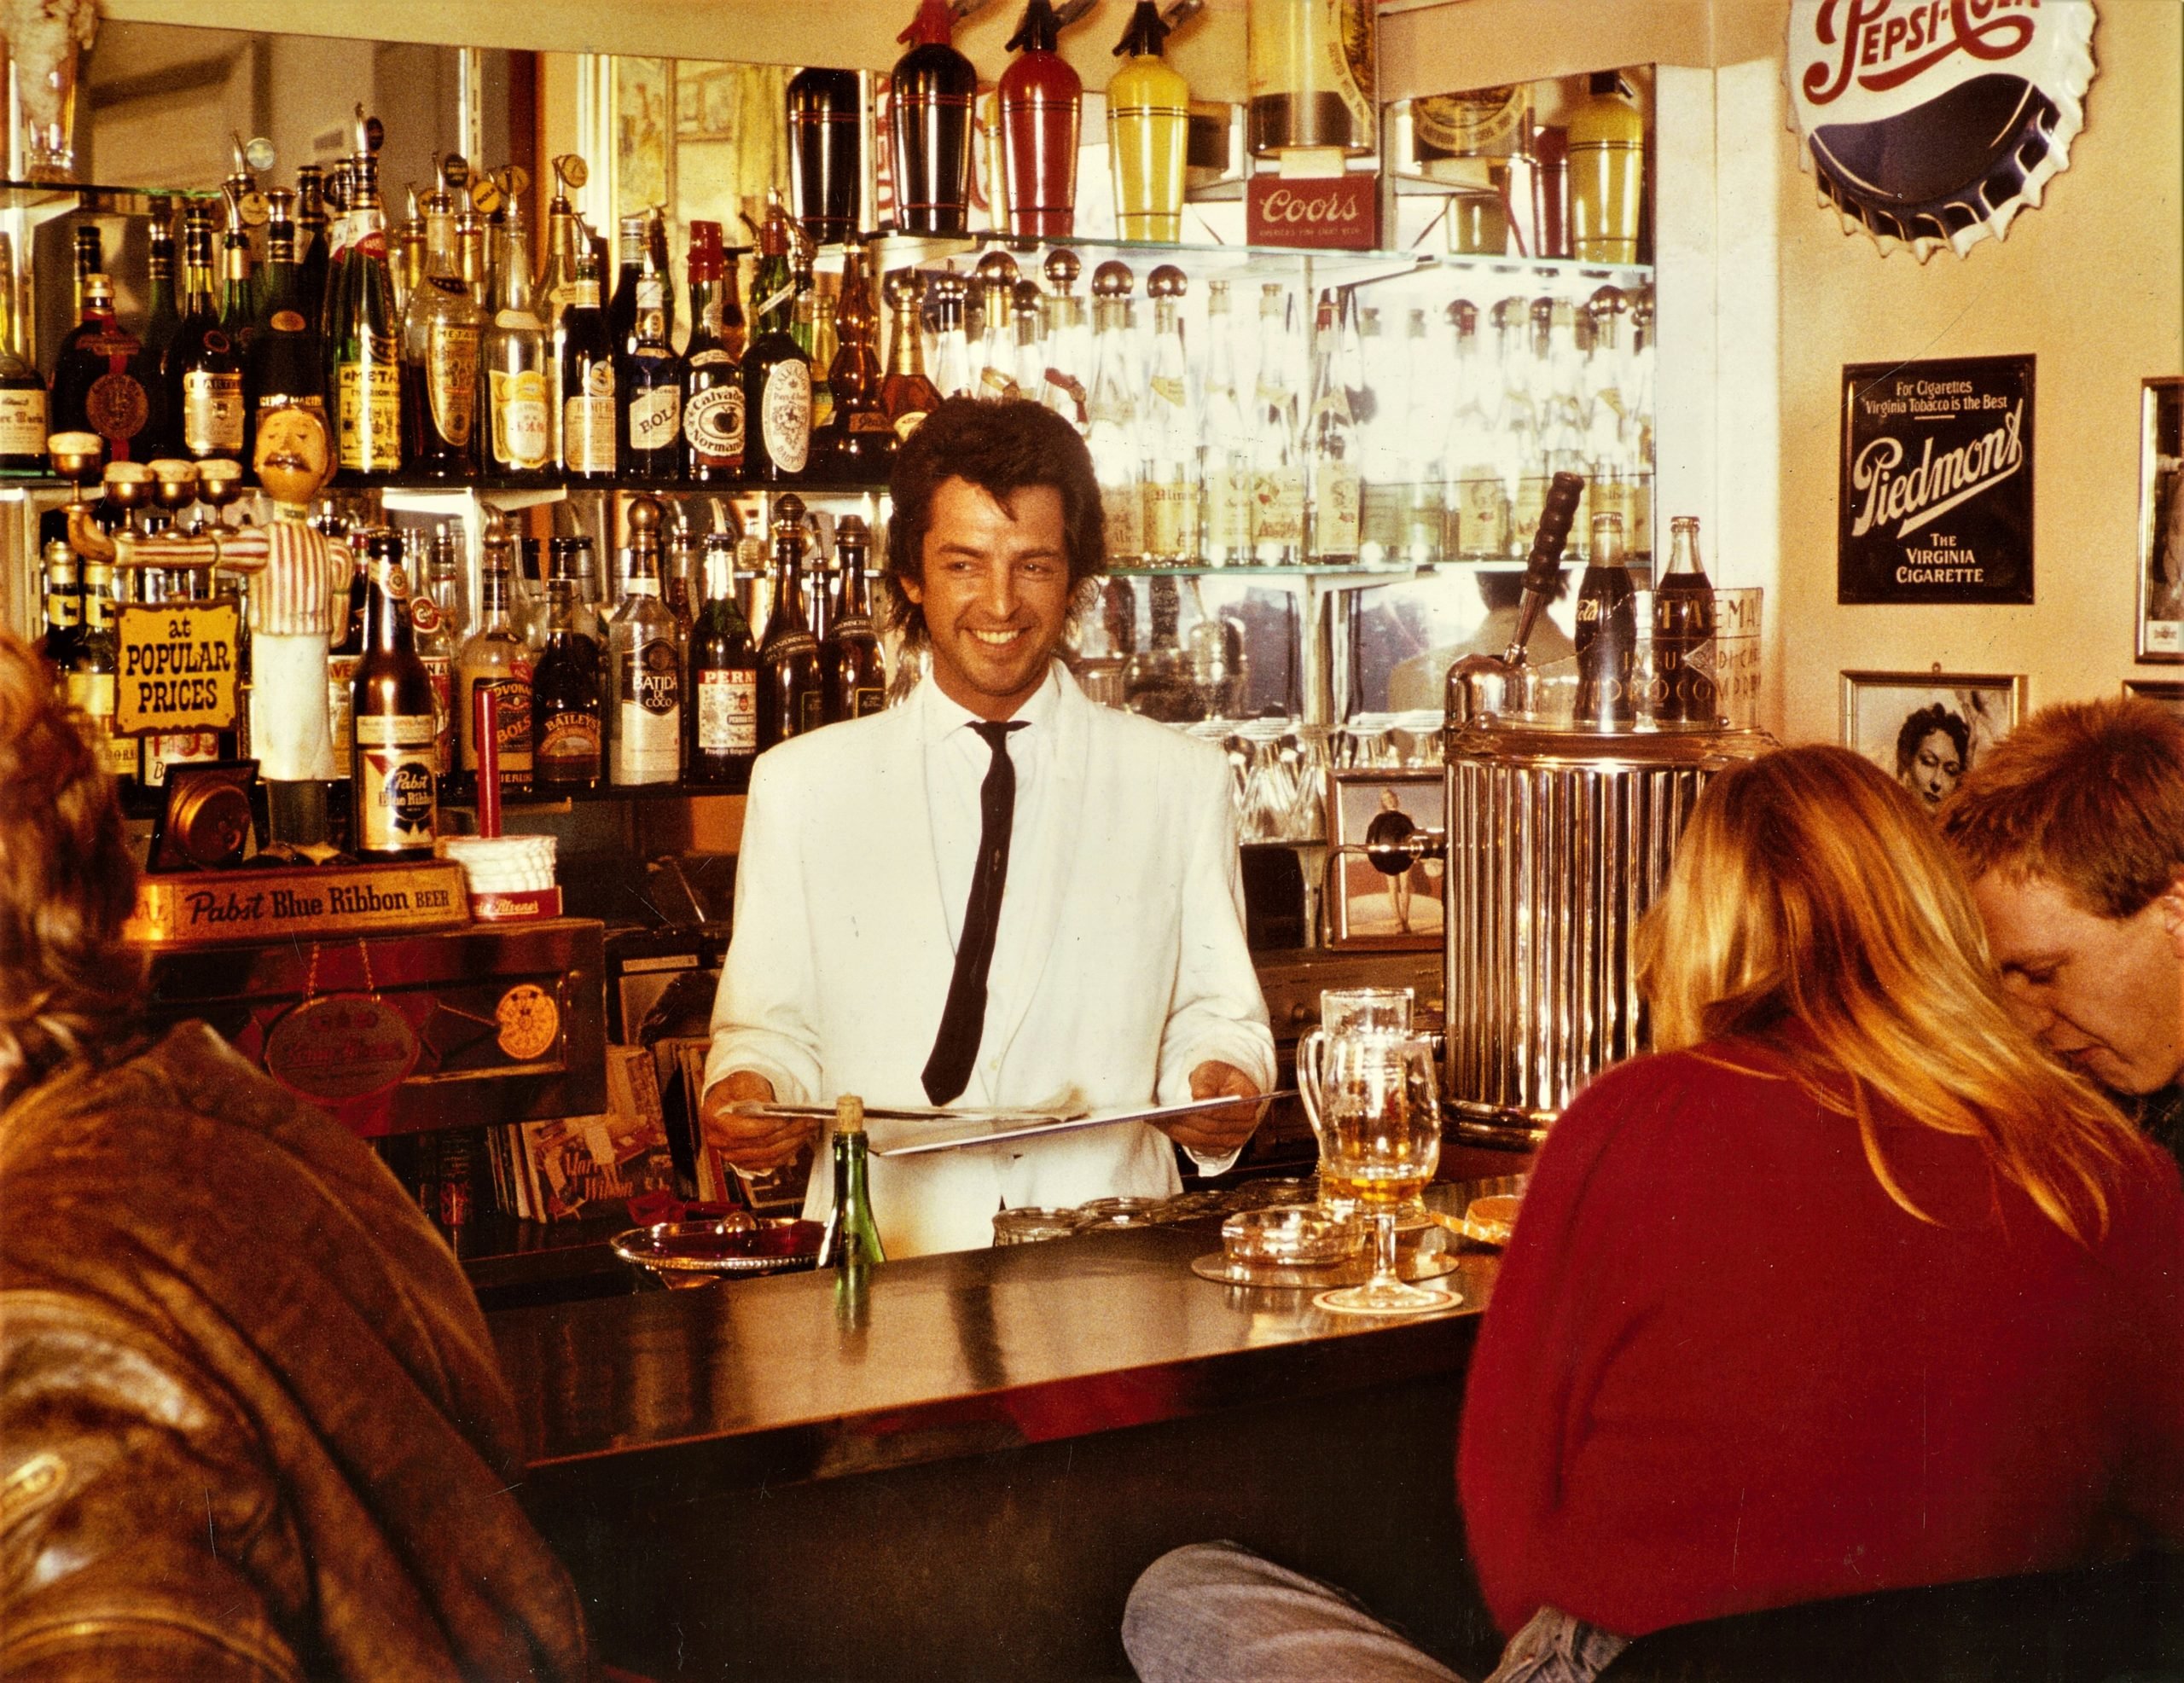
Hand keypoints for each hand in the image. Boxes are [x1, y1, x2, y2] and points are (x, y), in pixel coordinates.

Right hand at [699, 1071, 815, 1171]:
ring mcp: (733, 1155)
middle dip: (787, 1133)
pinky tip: (801, 1138)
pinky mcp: (748, 1162)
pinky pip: (772, 1162)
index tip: (784, 1119)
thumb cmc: (738, 1089)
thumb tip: (766, 1105)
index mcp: (713, 1119)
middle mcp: (720, 1142)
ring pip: (768, 1155)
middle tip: (808, 1121)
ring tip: (809, 1127)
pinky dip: (789, 1151)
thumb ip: (752, 1091)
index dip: (763, 1127)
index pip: (738, 1131)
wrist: (735, 1100)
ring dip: (793, 1142)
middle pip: (758, 1145)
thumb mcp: (743, 1081)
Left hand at [1165, 1062, 1267, 1156]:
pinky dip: (1183, 1139)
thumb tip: (1200, 1098)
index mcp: (1249, 1099)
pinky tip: (1166, 1129)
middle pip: (1213, 1128)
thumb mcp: (1210, 1071)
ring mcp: (1236, 1138)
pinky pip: (1201, 1147)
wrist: (1220, 1087)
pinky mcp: (1222, 1146)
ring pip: (1205, 1140)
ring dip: (1181, 1133)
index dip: (1204, 1112)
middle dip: (1187, 1123)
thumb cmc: (1215, 1077)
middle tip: (1163, 1117)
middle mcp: (1246, 1123)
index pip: (1224, 1111)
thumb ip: (1206, 1083)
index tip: (1184, 1109)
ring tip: (1160, 1123)